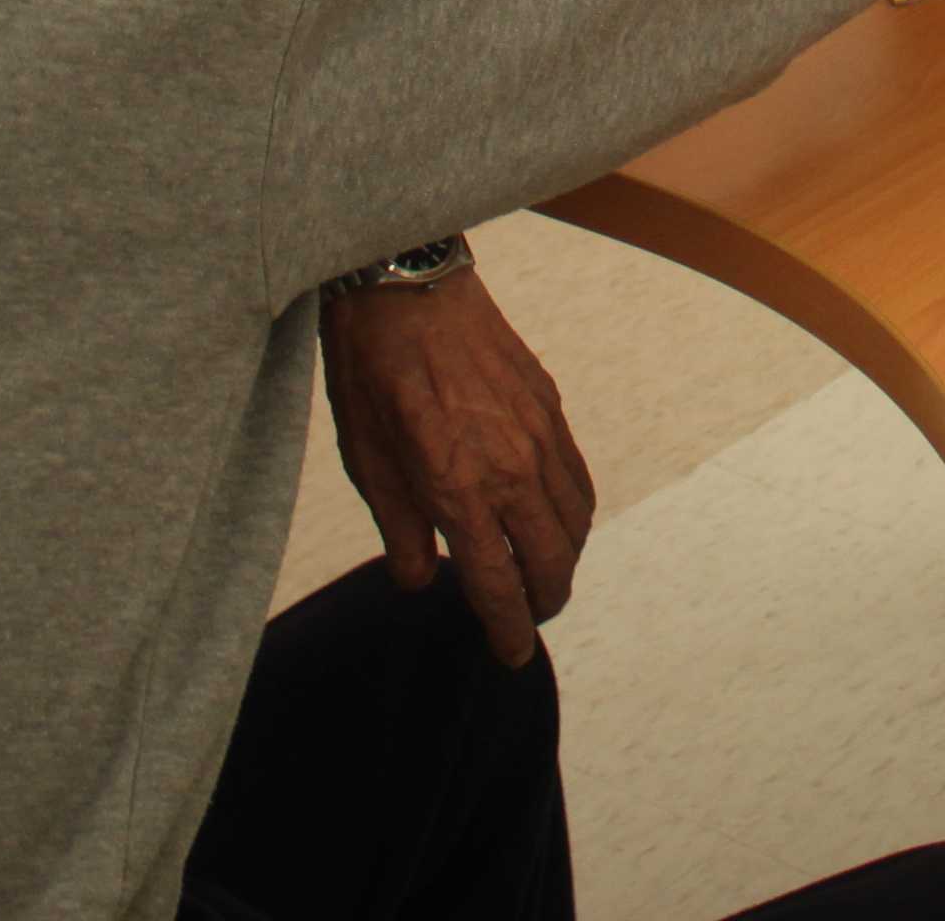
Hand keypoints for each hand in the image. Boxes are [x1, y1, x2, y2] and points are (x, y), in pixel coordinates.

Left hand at [321, 268, 593, 666]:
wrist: (406, 289)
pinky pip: (576, 476)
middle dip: (546, 602)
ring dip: (565, 558)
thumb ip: (401, 534)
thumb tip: (426, 581)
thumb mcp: (367, 466)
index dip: (510, 631)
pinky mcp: (548, 406)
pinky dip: (573, 511)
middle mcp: (510, 469)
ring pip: (576, 521)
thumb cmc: (372, 377)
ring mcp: (538, 435)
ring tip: (544, 573)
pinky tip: (551, 516)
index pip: (499, 585)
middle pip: (554, 561)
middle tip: (529, 617)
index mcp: (457, 491)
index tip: (513, 654)